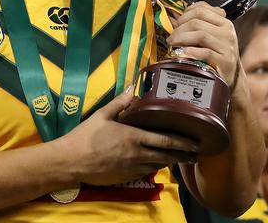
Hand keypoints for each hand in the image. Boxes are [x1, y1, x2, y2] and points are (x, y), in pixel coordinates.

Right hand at [58, 87, 197, 185]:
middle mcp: (137, 154)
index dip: (182, 142)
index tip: (195, 142)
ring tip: (182, 158)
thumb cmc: (85, 136)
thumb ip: (120, 103)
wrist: (71, 161)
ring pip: (158, 165)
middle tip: (196, 153)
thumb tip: (132, 89)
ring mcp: (132, 168)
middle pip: (166, 155)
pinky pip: (146, 172)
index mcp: (133, 137)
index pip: (165, 140)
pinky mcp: (126, 177)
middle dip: (183, 155)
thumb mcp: (102, 115)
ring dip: (171, 161)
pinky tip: (158, 164)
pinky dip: (155, 167)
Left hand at [166, 2, 239, 86]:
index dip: (184, 15)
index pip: (201, 10)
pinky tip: (183, 53)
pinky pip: (206, 52)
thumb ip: (199, 24)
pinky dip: (192, 51)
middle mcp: (227, 32)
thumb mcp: (212, 36)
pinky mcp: (225, 61)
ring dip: (182, 38)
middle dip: (179, 28)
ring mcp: (227, 46)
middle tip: (171, 37)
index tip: (176, 24)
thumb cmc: (217, 54)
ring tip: (173, 44)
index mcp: (224, 22)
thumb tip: (175, 18)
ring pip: (201, 35)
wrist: (232, 76)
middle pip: (198, 22)